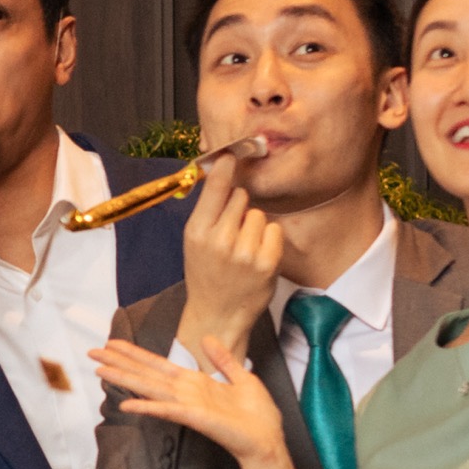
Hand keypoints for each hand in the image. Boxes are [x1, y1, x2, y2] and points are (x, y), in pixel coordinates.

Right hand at [92, 333, 287, 468]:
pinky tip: (127, 403)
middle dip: (119, 362)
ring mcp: (186, 405)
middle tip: (93, 352)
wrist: (267, 440)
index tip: (115, 344)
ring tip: (100, 370)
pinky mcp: (192, 417)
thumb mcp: (243, 377)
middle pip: (145, 374)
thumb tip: (208, 338)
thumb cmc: (257, 417)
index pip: (158, 364)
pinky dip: (146, 406)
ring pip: (148, 388)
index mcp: (195, 383)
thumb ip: (223, 359)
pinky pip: (165, 410)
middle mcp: (185, 393)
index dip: (136, 353)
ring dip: (123, 378)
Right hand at [177, 155, 283, 356]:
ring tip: (243, 247)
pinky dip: (269, 239)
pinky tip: (257, 255)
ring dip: (255, 226)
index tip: (232, 154)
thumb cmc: (206, 273)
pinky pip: (273, 230)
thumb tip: (221, 172)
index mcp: (197, 231)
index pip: (215, 188)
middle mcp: (220, 240)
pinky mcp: (266, 262)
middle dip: (240, 208)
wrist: (217, 313)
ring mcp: (244, 252)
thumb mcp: (194, 241)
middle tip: (232, 231)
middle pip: (241, 197)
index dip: (226, 168)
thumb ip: (207, 210)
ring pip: (259, 214)